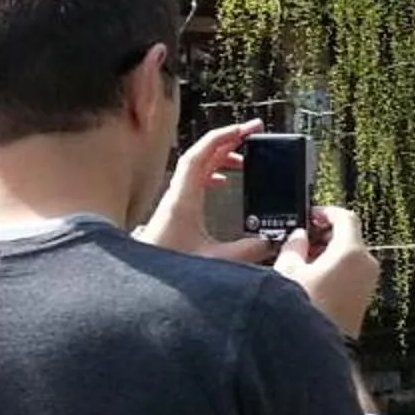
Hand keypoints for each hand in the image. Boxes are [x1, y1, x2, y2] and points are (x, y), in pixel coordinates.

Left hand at [134, 119, 275, 261]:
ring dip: (223, 157)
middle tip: (255, 134)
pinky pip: (197, 182)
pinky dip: (215, 174)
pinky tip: (227, 183)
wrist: (140, 284)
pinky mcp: (177, 211)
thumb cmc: (169, 272)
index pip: (201, 155)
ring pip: (200, 167)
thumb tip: (273, 241)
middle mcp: (178, 195)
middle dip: (229, 140)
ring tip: (247, 159)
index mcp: (184, 198)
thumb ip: (247, 251)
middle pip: (202, 155)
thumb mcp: (215, 261)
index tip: (248, 130)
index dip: (223, 137)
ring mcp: (176, 201)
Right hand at [274, 205, 378, 339]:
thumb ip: (294, 246)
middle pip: (348, 236)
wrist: (318, 349)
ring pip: (349, 255)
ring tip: (300, 260)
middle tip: (301, 238)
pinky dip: (333, 267)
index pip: (346, 217)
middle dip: (324, 234)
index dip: (326, 212)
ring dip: (327, 251)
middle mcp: (366, 265)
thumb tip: (297, 238)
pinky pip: (350, 272)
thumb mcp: (288, 270)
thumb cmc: (307, 311)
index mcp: (352, 252)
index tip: (311, 215)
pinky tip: (311, 276)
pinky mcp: (363, 296)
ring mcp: (368, 282)